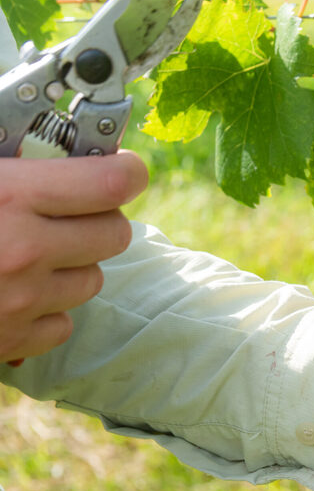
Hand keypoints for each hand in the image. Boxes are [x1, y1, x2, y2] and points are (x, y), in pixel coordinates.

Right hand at [0, 152, 148, 360]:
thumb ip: (23, 163)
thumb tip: (77, 148)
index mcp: (11, 195)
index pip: (114, 182)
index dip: (125, 171)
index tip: (121, 167)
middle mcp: (24, 249)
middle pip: (116, 233)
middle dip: (99, 220)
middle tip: (64, 213)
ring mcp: (21, 301)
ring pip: (93, 280)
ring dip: (72, 267)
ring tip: (26, 254)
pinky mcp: (13, 342)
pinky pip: (64, 324)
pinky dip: (47, 311)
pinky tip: (13, 292)